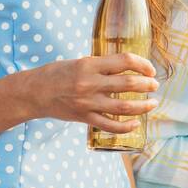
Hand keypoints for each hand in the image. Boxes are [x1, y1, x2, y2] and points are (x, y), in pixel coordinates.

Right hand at [23, 52, 159, 132]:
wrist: (34, 93)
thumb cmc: (57, 74)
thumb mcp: (80, 62)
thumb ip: (102, 65)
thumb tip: (129, 67)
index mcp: (90, 64)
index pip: (125, 61)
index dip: (143, 64)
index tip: (150, 69)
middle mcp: (90, 83)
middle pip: (129, 83)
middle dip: (147, 84)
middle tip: (154, 85)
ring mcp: (88, 102)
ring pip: (124, 107)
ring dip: (143, 106)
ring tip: (152, 103)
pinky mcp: (85, 118)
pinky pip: (110, 125)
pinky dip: (126, 126)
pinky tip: (136, 124)